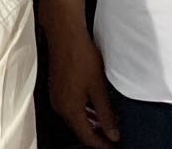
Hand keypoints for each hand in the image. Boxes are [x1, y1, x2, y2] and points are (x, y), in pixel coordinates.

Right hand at [45, 23, 119, 146]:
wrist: (65, 34)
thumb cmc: (81, 56)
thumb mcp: (99, 88)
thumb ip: (106, 113)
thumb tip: (113, 133)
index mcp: (69, 109)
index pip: (86, 137)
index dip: (102, 144)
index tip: (114, 145)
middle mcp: (60, 106)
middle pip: (79, 129)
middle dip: (96, 135)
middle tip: (112, 137)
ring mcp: (56, 96)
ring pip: (74, 118)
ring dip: (90, 123)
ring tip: (107, 125)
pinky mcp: (57, 87)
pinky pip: (70, 107)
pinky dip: (83, 112)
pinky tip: (94, 108)